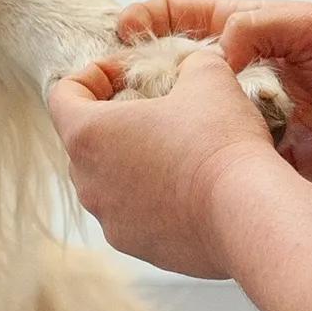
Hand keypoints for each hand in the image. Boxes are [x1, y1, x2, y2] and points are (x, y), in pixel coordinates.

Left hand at [48, 48, 282, 278]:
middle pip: (83, 141)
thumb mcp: (208, 76)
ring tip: (175, 147)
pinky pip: (134, 213)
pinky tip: (190, 185)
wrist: (249, 214)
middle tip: (152, 106)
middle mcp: (89, 183)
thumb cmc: (219, 140)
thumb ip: (188, 62)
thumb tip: (192, 67)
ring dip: (131, 160)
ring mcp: (111, 221)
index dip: (92, 75)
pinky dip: (152, 197)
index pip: (62, 95)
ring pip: (108, 181)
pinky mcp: (138, 248)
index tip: (126, 73)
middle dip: (113, 119)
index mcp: (88, 135)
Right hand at [119, 0, 311, 183]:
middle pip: (178, 69)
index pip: (183, 16)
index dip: (149, 20)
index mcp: (244, 29)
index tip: (123, 33)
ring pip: (192, 114)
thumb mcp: (302, 24)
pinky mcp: (259, 152)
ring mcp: (246, 112)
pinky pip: (219, 151)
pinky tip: (182, 158)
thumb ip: (252, 27)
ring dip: (169, 118)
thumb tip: (214, 53)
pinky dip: (201, 155)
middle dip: (145, 75)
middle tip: (117, 85)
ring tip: (140, 124)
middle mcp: (240, 70)